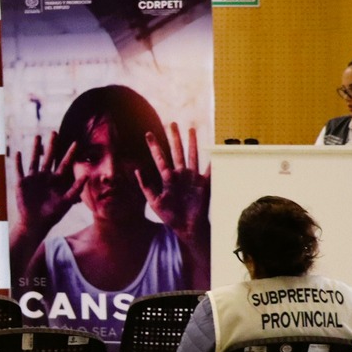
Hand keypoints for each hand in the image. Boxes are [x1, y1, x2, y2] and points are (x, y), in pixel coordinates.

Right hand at [12, 132, 80, 237]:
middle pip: (49, 157)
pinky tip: (18, 152)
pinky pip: (19, 170)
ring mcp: (33, 179)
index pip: (65, 164)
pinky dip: (18, 162)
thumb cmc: (52, 214)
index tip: (76, 142)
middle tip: (55, 131)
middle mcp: (45, 177)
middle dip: (52, 145)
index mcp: (57, 180)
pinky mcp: (22, 183)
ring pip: (34, 160)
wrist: (35, 223)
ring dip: (34, 149)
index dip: (70, 153)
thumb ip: (75, 188)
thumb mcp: (66, 201)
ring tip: (37, 136)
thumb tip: (86, 175)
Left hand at [142, 123, 209, 241]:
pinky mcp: (203, 184)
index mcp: (167, 178)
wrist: (186, 228)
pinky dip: (212, 160)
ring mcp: (192, 178)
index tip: (148, 133)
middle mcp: (180, 174)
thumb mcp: (154, 201)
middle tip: (172, 123)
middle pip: (176, 151)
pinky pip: (209, 170)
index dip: (154, 146)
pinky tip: (214, 149)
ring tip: (191, 129)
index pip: (159, 158)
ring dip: (192, 143)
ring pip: (192, 155)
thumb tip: (136, 170)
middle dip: (174, 138)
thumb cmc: (170, 216)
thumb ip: (145, 186)